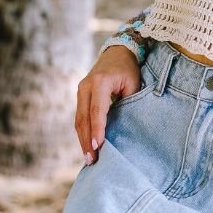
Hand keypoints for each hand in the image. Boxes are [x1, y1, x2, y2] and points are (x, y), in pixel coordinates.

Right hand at [75, 46, 140, 164]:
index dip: (97, 130)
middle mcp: (85, 86)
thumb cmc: (128, 69)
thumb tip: (122, 128)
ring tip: (88, 158)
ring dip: (82, 139)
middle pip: (83, 118)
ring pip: (78, 120)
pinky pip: (80, 117)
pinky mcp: (80, 96)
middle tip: (91, 160)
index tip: (97, 146)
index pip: (97, 110)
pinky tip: (87, 146)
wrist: (117, 52)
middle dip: (86, 140)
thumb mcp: (133, 83)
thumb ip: (128, 103)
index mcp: (100, 82)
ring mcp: (80, 90)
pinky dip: (83, 132)